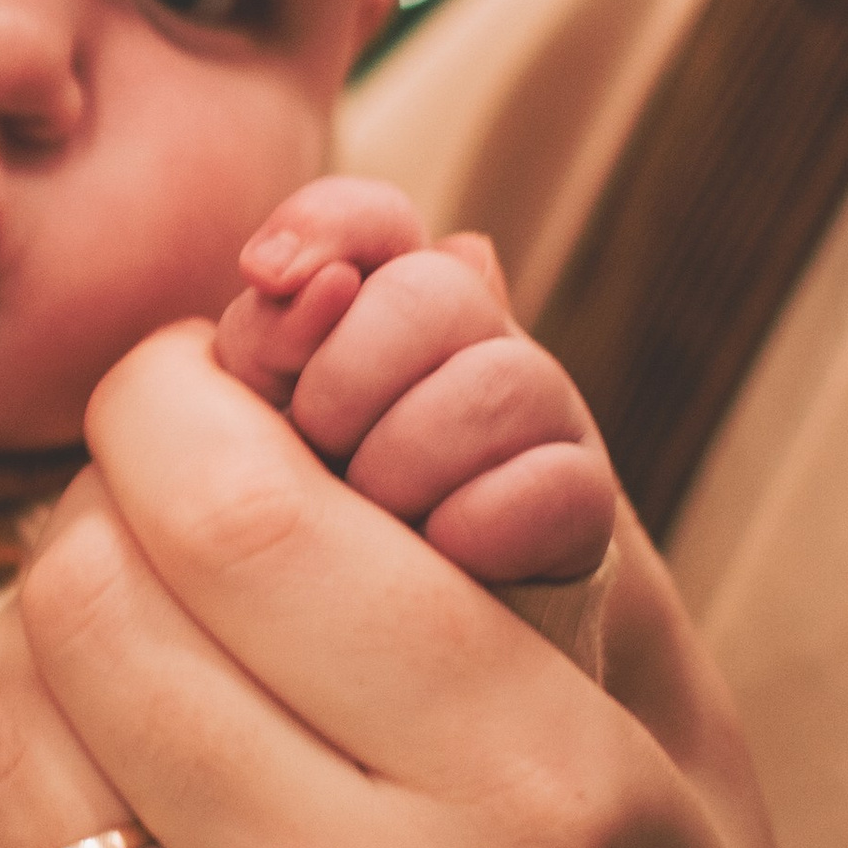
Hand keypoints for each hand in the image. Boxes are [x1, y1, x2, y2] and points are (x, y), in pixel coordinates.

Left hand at [0, 327, 809, 847]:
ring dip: (22, 654)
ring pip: (1, 741)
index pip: (247, 514)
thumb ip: (543, 494)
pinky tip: (15, 780)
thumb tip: (414, 251)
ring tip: (107, 667)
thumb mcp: (667, 743)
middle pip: (98, 605)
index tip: (182, 391)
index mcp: (545, 800)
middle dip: (97, 516)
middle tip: (147, 529)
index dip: (172, 402)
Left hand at [215, 177, 614, 585]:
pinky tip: (436, 553)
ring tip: (373, 514)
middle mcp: (476, 333)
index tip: (264, 273)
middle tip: (318, 446)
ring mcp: (542, 409)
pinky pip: (550, 486)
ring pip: (501, 382)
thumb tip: (300, 282)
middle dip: (350, 376)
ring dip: (406, 462)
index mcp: (383, 299)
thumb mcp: (261, 426)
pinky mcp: (586, 496)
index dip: (320, 224)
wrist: (414, 630)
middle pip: (433, 290)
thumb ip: (265, 347)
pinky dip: (475, 527)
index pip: (370, 218)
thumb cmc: (316, 508)